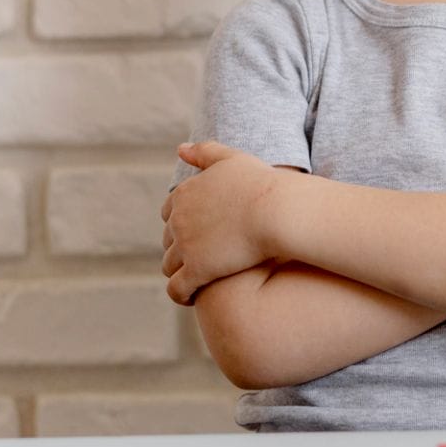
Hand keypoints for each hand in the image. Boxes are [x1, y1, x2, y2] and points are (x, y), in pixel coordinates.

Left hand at [160, 140, 284, 306]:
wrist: (277, 210)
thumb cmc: (261, 184)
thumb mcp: (231, 159)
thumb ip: (204, 152)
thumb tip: (180, 149)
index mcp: (183, 194)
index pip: (169, 213)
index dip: (183, 224)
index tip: (199, 233)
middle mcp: (178, 220)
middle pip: (168, 240)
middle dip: (180, 249)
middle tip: (202, 258)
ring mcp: (185, 246)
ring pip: (169, 266)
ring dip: (180, 273)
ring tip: (198, 281)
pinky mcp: (197, 270)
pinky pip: (177, 290)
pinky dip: (182, 295)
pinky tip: (195, 297)